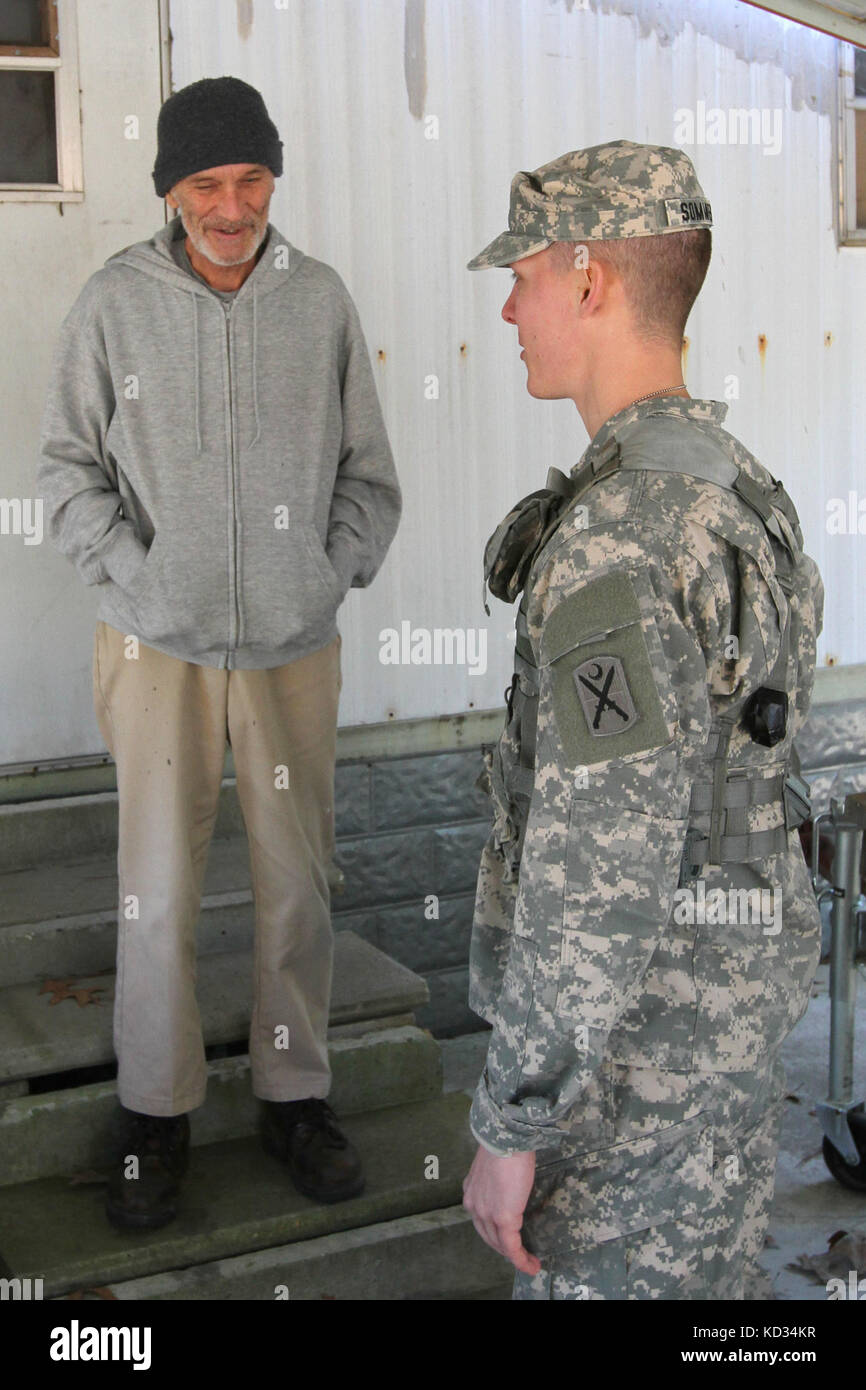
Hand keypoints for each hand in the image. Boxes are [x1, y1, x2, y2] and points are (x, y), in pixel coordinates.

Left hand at [462, 1144, 541, 1275]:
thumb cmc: (506, 1144)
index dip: (495, 1234)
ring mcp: (487, 1213)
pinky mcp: (502, 1218)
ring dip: (516, 1257)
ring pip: (500, 1244)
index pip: (482, 1220)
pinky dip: (521, 1259)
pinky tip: (531, 1265)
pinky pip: (512, 1247)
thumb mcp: (496, 1165)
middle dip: (505, 1249)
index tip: (509, 1239)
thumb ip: (498, 1179)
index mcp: (472, 1192)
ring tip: (530, 1263)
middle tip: (521, 1256)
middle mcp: (474, 1206)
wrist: (506, 1139)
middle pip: (489, 1236)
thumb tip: (511, 1181)